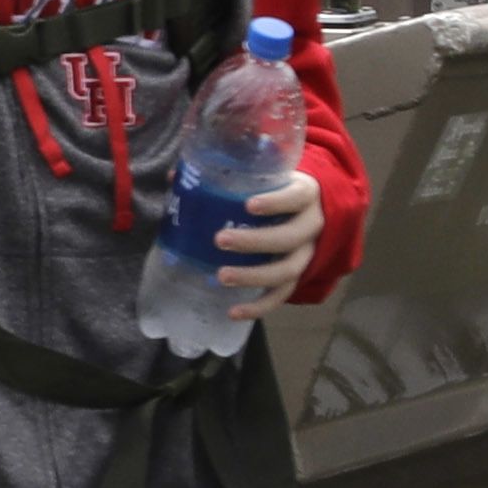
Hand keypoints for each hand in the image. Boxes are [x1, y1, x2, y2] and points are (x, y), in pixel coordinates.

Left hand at [215, 169, 326, 312]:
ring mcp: (307, 253)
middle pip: (289, 237)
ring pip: (287, 269)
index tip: (249, 205)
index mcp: (305, 195)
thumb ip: (225, 175)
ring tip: (222, 276)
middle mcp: (311, 226)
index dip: (276, 202)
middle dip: (255, 241)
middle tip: (220, 240)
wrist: (306, 207)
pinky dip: (259, 307)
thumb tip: (176, 175)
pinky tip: (233, 312)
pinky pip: (281, 295)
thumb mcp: (261, 176)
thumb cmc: (275, 188)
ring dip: (254, 275)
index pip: (297, 197)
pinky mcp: (298, 276)